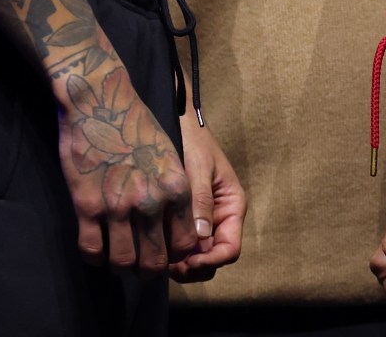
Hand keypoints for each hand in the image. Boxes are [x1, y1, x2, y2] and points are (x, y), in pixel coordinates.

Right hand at [56, 59, 194, 272]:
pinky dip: (93, 257)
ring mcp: (117, 205)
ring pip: (123, 262)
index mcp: (176, 188)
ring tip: (114, 259)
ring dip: (119, 267)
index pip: (184, 245)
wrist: (98, 99)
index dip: (172, 255)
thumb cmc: (135, 125)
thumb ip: (176, 196)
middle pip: (155, 262)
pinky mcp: (87, 205)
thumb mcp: (170, 156)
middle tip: (138, 265)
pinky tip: (93, 249)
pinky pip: (92, 250)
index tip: (161, 251)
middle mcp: (151, 201)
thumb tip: (184, 233)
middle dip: (147, 270)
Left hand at [167, 120, 246, 281]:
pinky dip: (171, 250)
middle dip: (193, 267)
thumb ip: (201, 201)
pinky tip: (154, 244)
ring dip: (181, 262)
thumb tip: (201, 239)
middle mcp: (219, 217)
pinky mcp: (184, 215)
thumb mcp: (198, 168)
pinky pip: (182, 242)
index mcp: (231, 206)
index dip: (210, 261)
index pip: (229, 249)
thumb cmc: (192, 139)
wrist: (176, 120)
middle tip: (167, 265)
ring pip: (196, 254)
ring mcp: (202, 218)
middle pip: (213, 258)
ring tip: (159, 258)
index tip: (187, 261)